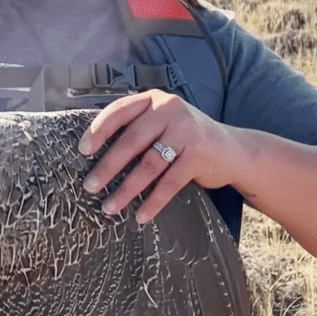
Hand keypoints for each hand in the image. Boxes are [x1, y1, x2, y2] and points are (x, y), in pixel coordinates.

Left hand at [78, 90, 241, 222]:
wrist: (233, 151)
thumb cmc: (185, 138)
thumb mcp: (161, 124)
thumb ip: (135, 128)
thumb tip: (92, 150)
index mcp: (153, 100)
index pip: (119, 111)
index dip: (98, 131)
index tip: (83, 151)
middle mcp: (169, 110)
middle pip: (130, 141)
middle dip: (107, 167)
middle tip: (90, 186)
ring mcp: (186, 131)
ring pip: (148, 164)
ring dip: (126, 189)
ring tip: (110, 206)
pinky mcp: (199, 155)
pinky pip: (169, 183)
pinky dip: (153, 201)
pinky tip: (141, 215)